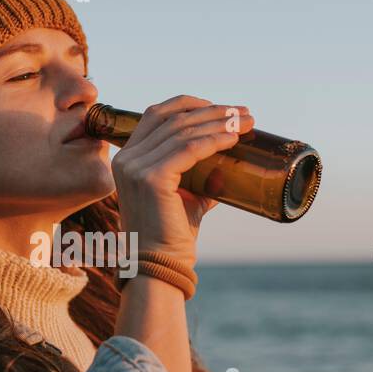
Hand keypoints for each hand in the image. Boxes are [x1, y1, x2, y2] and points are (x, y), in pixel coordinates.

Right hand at [110, 95, 252, 267]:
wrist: (159, 267)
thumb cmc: (171, 236)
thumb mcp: (185, 197)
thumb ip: (199, 178)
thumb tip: (227, 167)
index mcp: (127, 158)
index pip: (156, 115)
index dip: (189, 104)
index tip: (221, 108)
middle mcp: (126, 158)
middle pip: (172, 118)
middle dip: (212, 111)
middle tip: (244, 113)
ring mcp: (135, 167)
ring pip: (182, 130)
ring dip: (219, 123)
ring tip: (246, 123)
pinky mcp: (151, 178)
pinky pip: (189, 149)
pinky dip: (214, 140)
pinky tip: (233, 138)